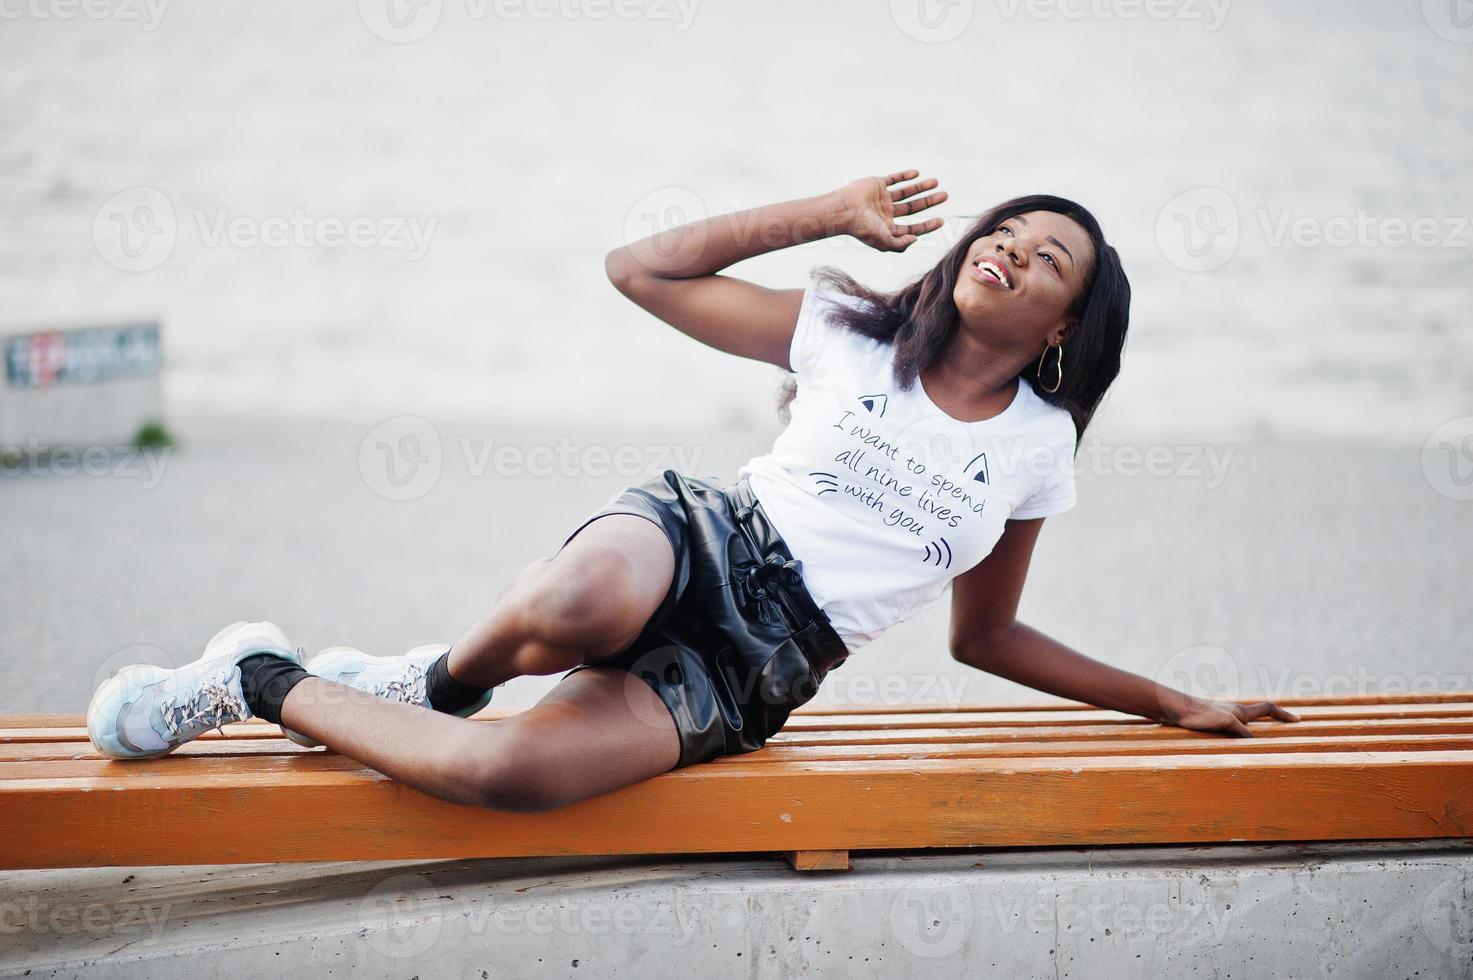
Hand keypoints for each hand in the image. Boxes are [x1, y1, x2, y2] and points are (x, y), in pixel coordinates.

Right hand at [833, 169, 947, 251]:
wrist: (843, 210)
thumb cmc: (861, 228)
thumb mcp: (883, 241)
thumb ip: (901, 244)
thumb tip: (917, 239)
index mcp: (888, 228)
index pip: (913, 227)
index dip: (928, 225)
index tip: (942, 220)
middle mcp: (887, 214)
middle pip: (913, 208)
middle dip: (929, 202)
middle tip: (945, 196)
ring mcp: (882, 198)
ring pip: (906, 192)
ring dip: (921, 187)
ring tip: (936, 182)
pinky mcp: (876, 185)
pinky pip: (894, 179)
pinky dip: (905, 176)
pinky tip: (917, 173)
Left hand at [1166, 697, 1300, 736]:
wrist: (1174, 709)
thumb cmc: (1199, 715)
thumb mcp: (1224, 722)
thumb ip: (1241, 730)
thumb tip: (1255, 740)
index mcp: (1240, 711)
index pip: (1268, 709)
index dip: (1284, 715)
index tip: (1299, 721)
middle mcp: (1233, 711)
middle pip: (1259, 715)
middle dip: (1273, 722)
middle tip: (1286, 730)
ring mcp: (1221, 715)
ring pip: (1243, 723)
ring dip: (1254, 730)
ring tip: (1262, 743)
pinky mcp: (1210, 721)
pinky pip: (1229, 729)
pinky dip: (1237, 736)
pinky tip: (1233, 745)